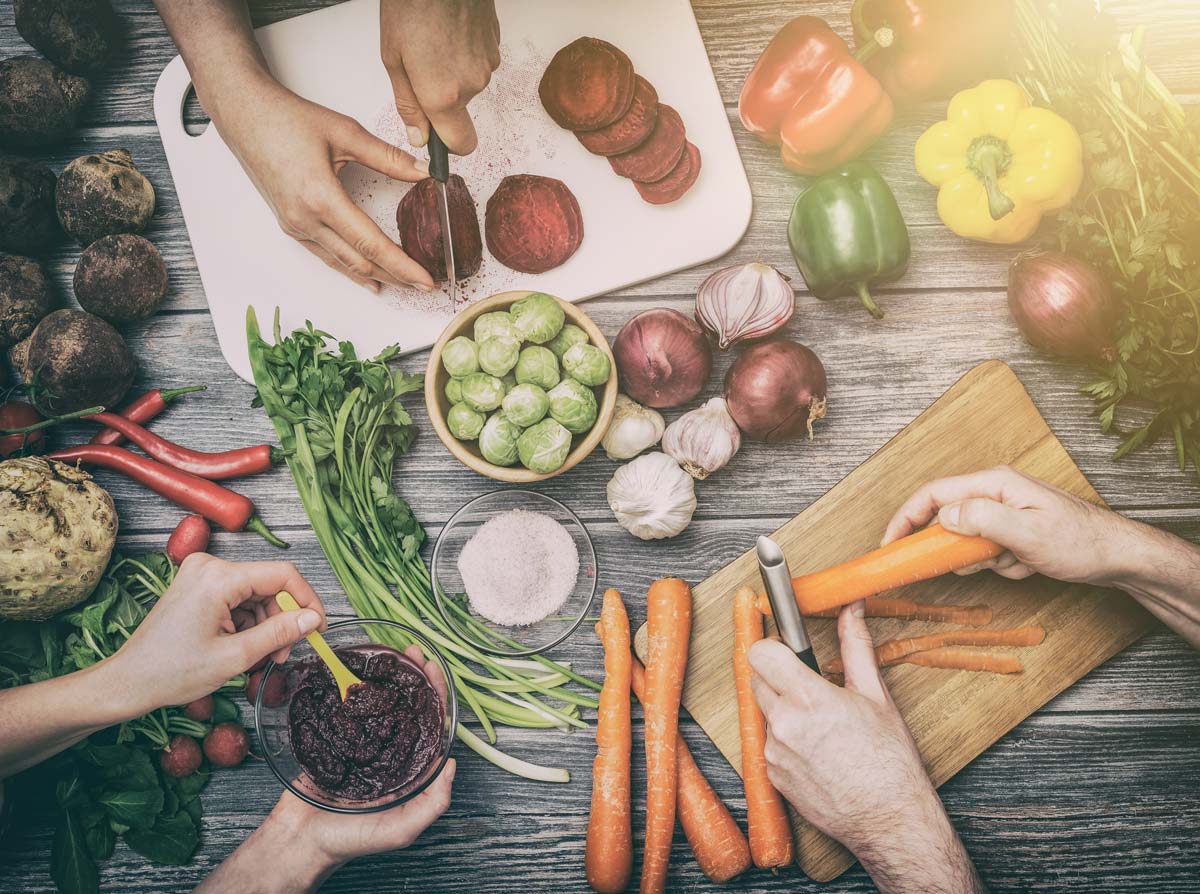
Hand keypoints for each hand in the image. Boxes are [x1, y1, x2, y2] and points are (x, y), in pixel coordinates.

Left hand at [110, 554, 325, 713]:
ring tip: (263, 656)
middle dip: (283, 619)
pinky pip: (238, 598)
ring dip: (267, 624)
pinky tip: (245, 646)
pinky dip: (248, 622)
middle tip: (285, 653)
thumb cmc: (172, 672)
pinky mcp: (198, 586)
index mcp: (219, 578)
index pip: (282, 575)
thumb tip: (313, 619)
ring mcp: (202, 574)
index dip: (307, 600)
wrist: (128, 681)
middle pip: (269, 585)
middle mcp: (210, 566)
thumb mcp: (235, 656)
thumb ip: (279, 633)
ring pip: (256, 594)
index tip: (318, 628)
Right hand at [194, 646, 455, 893]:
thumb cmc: (350, 840)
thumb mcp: (401, 830)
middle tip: (414, 653)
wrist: (299, 840)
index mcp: (408, 771)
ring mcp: (361, 744)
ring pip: (379, 704)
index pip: (429, 726)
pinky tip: (359, 671)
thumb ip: (433, 803)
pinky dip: (356, 689)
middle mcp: (388, 754)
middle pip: (407, 708)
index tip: (434, 671)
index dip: (435, 698)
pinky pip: (348, 710)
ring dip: (387, 678)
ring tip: (392, 653)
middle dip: (414, 679)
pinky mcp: (335, 739)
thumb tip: (453, 763)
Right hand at [211, 72, 433, 291]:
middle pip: (360, 262)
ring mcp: (295, 226)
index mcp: (320, 197)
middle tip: (426, 285)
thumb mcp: (345, 132)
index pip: (372, 244)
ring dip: (377, 276)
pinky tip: (370, 277)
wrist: (245, 115)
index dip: (403, 266)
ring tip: (405, 283)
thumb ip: (388, 157)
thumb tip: (424, 172)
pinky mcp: (291, 225)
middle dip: (396, 277)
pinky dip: (352, 268)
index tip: (426, 280)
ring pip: (343, 264)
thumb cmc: (286, 119)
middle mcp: (305, 219)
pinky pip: (327, 255)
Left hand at [380, 0, 500, 153]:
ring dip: (450, 71)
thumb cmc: (412, 5)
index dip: (448, 146)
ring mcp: (487, 65)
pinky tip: (448, 32)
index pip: (461, 145)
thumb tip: (420, 137)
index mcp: (443, 94)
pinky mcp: (495, 45)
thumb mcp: (393, 58)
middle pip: (458, 110)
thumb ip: (408, 105)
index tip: (437, 138)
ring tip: (432, 40)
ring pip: (467, 83)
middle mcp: (471, 85)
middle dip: (440, 95)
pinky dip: (463, 54)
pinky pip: (477, 62)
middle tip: (419, 64)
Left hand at [749, 603, 983, 892]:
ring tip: (820, 725)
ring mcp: (775, 752)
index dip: (773, 646)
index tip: (788, 650)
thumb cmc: (889, 761)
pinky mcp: (772, 775)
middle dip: (779, 676)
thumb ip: (856, 645)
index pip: (760, 652)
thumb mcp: (876, 695)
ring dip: (782, 710)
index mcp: (809, 699)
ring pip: (764, 712)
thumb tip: (852, 609)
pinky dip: (785, 740)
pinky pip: (768, 743)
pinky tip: (816, 750)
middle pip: (757, 679)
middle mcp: (784, 724)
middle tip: (810, 687)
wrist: (889, 819)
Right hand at [882, 465, 1131, 585]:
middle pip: (947, 518)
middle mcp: (994, 492)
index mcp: (994, 484)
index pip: (933, 495)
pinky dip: (1002, 565)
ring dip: (984, 560)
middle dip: (954, 548)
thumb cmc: (1080, 541)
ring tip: (1015, 562)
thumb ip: (981, 520)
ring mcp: (1003, 511)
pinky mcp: (1011, 529)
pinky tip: (1027, 566)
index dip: (905, 518)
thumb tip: (942, 517)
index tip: (890, 544)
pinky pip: (987, 551)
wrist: (1117, 556)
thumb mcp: (1027, 533)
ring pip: (967, 539)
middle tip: (964, 564)